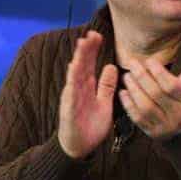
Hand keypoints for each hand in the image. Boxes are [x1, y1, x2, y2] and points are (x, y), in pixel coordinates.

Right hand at [57, 31, 118, 158]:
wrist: (79, 147)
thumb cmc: (90, 126)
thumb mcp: (103, 103)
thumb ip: (106, 86)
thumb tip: (111, 67)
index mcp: (87, 87)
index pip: (89, 64)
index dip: (92, 50)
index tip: (97, 35)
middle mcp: (78, 88)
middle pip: (81, 65)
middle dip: (86, 49)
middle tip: (91, 33)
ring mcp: (72, 97)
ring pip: (75, 74)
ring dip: (78, 58)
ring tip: (82, 44)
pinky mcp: (69, 107)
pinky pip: (71, 91)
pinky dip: (72, 78)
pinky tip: (74, 66)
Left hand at [118, 47, 180, 140]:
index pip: (171, 85)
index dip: (158, 72)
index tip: (149, 60)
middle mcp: (179, 115)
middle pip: (156, 94)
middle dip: (142, 77)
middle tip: (132, 64)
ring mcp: (165, 126)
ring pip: (146, 107)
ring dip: (134, 89)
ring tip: (127, 76)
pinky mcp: (153, 133)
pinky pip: (138, 118)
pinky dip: (128, 104)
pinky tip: (123, 92)